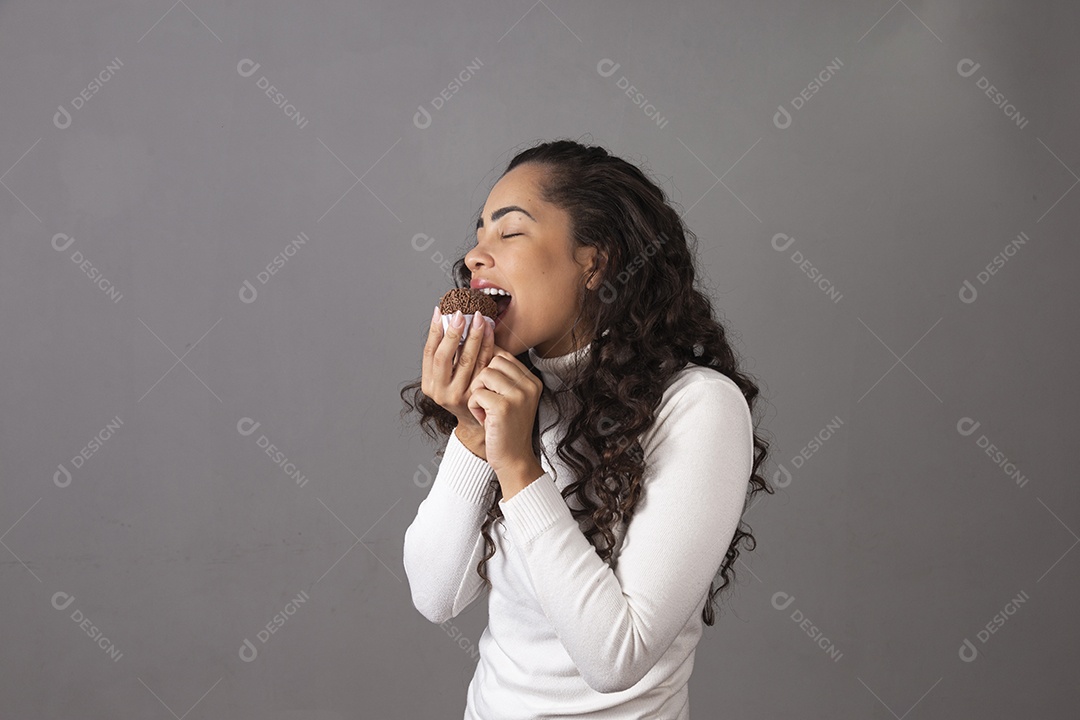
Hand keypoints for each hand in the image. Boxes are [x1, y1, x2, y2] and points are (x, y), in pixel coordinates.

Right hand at [421, 309, 495, 434]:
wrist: (476, 421)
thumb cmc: (461, 392)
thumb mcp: (446, 377)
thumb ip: (446, 354)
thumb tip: (447, 318)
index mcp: (429, 384)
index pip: (429, 353)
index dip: (434, 331)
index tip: (441, 312)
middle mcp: (441, 391)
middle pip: (444, 357)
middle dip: (453, 333)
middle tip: (461, 314)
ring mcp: (459, 395)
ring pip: (467, 361)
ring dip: (474, 337)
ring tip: (480, 320)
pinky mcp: (477, 396)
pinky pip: (484, 367)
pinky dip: (488, 348)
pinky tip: (490, 334)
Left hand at [466, 348, 542, 475]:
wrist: (513, 458)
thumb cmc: (507, 428)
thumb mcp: (511, 398)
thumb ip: (503, 375)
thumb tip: (483, 345)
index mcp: (532, 380)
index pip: (503, 355)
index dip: (489, 370)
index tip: (491, 390)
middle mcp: (529, 385)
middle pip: (493, 361)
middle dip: (483, 381)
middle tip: (488, 402)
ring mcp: (519, 395)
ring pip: (483, 375)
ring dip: (477, 393)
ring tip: (487, 410)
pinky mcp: (504, 406)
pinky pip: (477, 393)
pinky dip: (474, 406)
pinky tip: (485, 419)